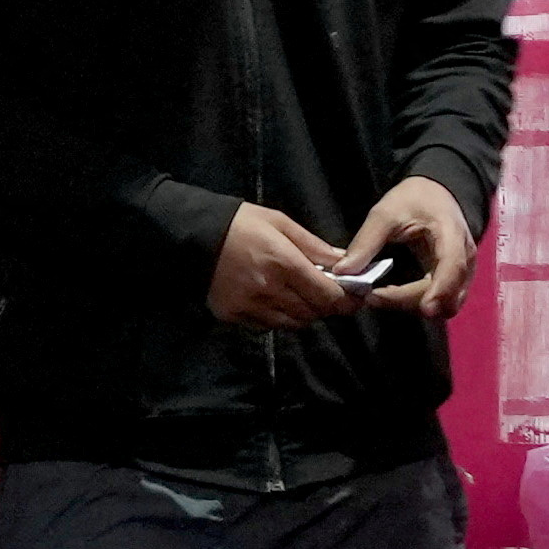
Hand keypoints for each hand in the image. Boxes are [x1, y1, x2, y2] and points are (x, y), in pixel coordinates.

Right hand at [208, 201, 360, 328]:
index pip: (327, 295)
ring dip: (305, 313)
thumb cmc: (241, 223)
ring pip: (293, 323)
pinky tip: (277, 300)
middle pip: (313, 313)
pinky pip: (269, 325)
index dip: (346, 300)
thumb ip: (314, 246)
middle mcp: (269, 289)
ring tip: (303, 297)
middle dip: (326, 306)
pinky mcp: (234, 316)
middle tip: (330, 295)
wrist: (193, 236)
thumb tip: (344, 262)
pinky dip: (280, 316)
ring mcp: (250, 306)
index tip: (356, 297)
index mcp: (283, 262)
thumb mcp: (280, 223)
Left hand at [338, 175, 478, 321]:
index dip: (441, 290)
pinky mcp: (452, 283)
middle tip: (373, 296)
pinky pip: (439, 303)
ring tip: (379, 295)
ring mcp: (462, 275)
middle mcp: (464, 260)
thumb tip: (343, 271)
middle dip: (410, 301)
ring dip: (411, 306)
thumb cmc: (415, 199)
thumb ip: (366, 241)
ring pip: (444, 306)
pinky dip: (415, 303)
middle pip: (446, 296)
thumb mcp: (386, 212)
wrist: (436, 194)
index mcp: (452, 235)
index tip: (424, 307)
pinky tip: (392, 294)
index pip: (453, 267)